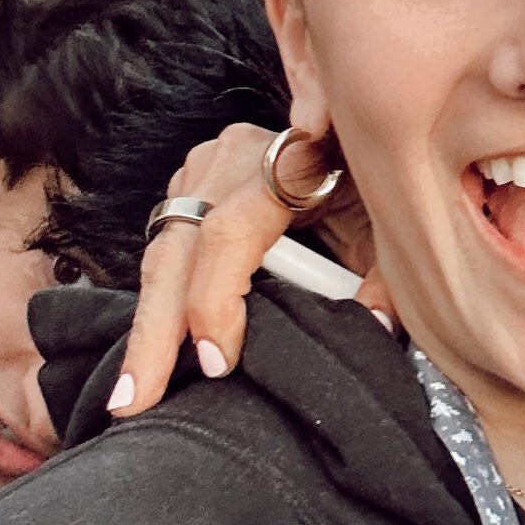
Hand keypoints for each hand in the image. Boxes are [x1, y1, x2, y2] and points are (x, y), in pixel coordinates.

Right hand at [109, 126, 389, 414]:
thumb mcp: (392, 223)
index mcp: (288, 161)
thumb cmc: (376, 180)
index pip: (229, 233)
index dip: (214, 300)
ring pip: (164, 250)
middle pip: (179, 248)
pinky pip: (168, 245)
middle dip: (156, 330)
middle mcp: (234, 157)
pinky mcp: (192, 183)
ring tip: (132, 389)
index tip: (216, 362)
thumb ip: (386, 277)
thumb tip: (375, 328)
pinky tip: (153, 349)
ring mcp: (206, 165)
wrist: (359, 126)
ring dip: (149, 322)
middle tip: (136, 399)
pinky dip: (162, 300)